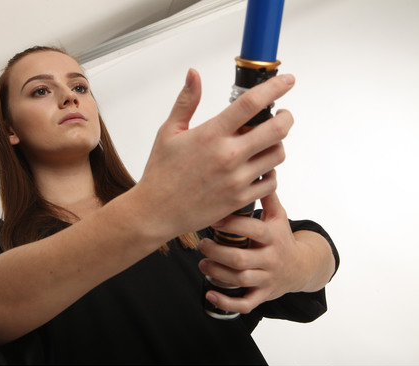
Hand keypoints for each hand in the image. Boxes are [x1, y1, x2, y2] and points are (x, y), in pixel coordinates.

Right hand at [135, 69, 295, 238]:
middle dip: (286, 117)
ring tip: (266, 143)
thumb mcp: (168, 132)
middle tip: (282, 114)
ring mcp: (237, 179)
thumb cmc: (160, 172)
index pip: (251, 103)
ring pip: (277, 155)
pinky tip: (259, 168)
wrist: (156, 211)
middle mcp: (228, 155)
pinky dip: (270, 173)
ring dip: (277, 144)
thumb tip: (193, 74)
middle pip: (277, 129)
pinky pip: (271, 183)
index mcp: (211, 134)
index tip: (287, 82)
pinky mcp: (240, 199)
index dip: (275, 88)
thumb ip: (187, 101)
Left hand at [198, 191, 313, 313]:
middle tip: (202, 244)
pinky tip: (211, 295)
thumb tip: (262, 167)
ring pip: (240, 280)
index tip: (213, 219)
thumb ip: (266, 195)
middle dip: (217, 252)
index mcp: (273, 236)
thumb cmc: (281, 237)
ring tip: (202, 264)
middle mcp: (271, 258)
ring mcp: (267, 278)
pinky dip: (227, 302)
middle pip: (241, 259)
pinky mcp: (263, 295)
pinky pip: (245, 303)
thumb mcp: (277, 216)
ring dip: (217, 273)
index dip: (232, 224)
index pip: (252, 229)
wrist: (301, 268)